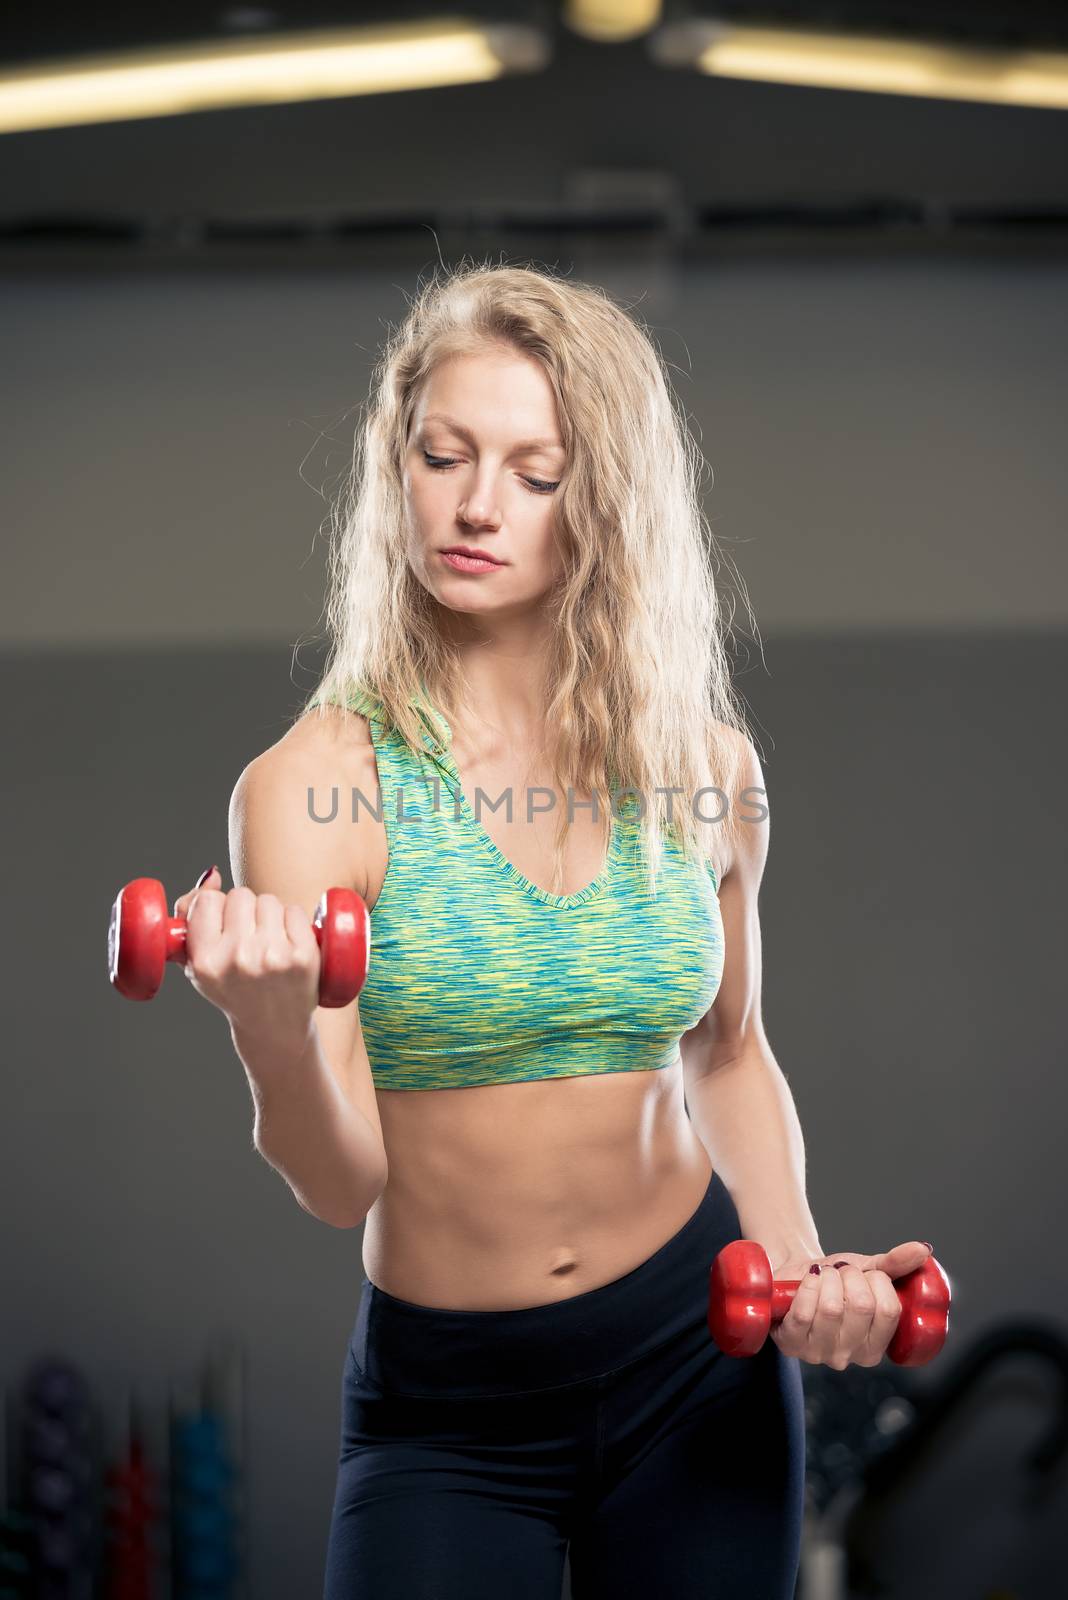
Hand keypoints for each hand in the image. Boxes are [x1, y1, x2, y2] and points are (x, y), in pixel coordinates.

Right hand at [172, 865, 320, 1044]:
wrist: (273, 1028)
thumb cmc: (233, 989)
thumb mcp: (198, 964)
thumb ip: (191, 916)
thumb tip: (213, 875)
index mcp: (206, 962)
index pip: (207, 901)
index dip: (215, 906)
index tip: (220, 922)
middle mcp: (238, 959)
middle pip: (241, 895)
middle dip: (244, 909)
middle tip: (248, 934)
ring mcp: (273, 957)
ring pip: (268, 900)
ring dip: (268, 914)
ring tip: (268, 940)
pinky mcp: (304, 956)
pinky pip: (295, 911)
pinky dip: (292, 921)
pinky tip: (288, 942)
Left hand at [768, 1241, 933, 1367]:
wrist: (796, 1276)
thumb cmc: (835, 1279)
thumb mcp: (868, 1271)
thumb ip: (896, 1264)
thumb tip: (923, 1251)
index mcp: (875, 1347)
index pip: (890, 1311)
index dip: (877, 1281)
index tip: (865, 1274)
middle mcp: (848, 1357)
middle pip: (861, 1307)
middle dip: (850, 1276)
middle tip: (841, 1273)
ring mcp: (818, 1354)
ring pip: (832, 1309)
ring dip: (827, 1278)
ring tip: (823, 1276)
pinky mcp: (790, 1344)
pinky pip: (804, 1313)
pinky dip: (807, 1286)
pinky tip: (807, 1281)